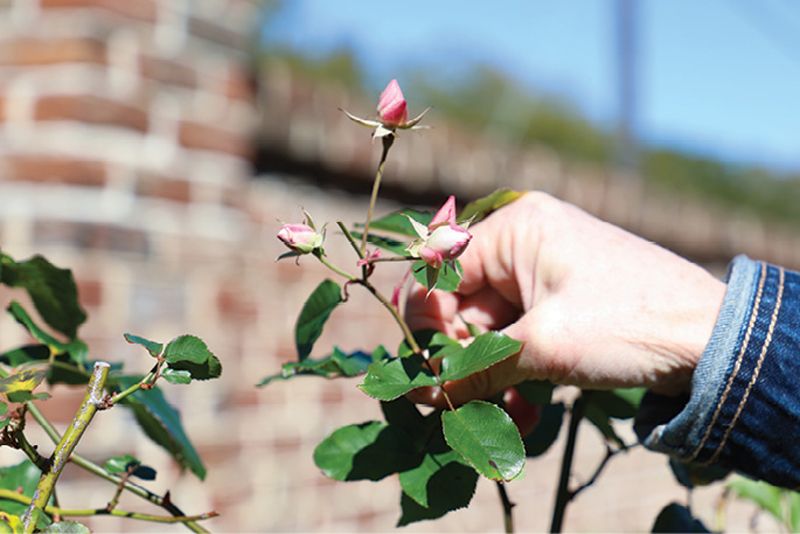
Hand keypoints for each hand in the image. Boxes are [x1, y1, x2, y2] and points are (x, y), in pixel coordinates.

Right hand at [405, 192, 724, 406]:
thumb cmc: (627, 325)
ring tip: (505, 417)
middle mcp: (525, 241)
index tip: (429, 375)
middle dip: (464, 359)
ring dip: (491, 375)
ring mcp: (546, 272)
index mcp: (515, 228)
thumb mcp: (543, 348)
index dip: (430, 326)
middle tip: (463, 406)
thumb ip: (473, 366)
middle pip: (464, 303)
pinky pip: (520, 334)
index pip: (440, 273)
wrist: (716, 341)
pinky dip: (517, 371)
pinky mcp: (563, 301)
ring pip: (492, 327)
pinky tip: (526, 410)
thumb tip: (419, 389)